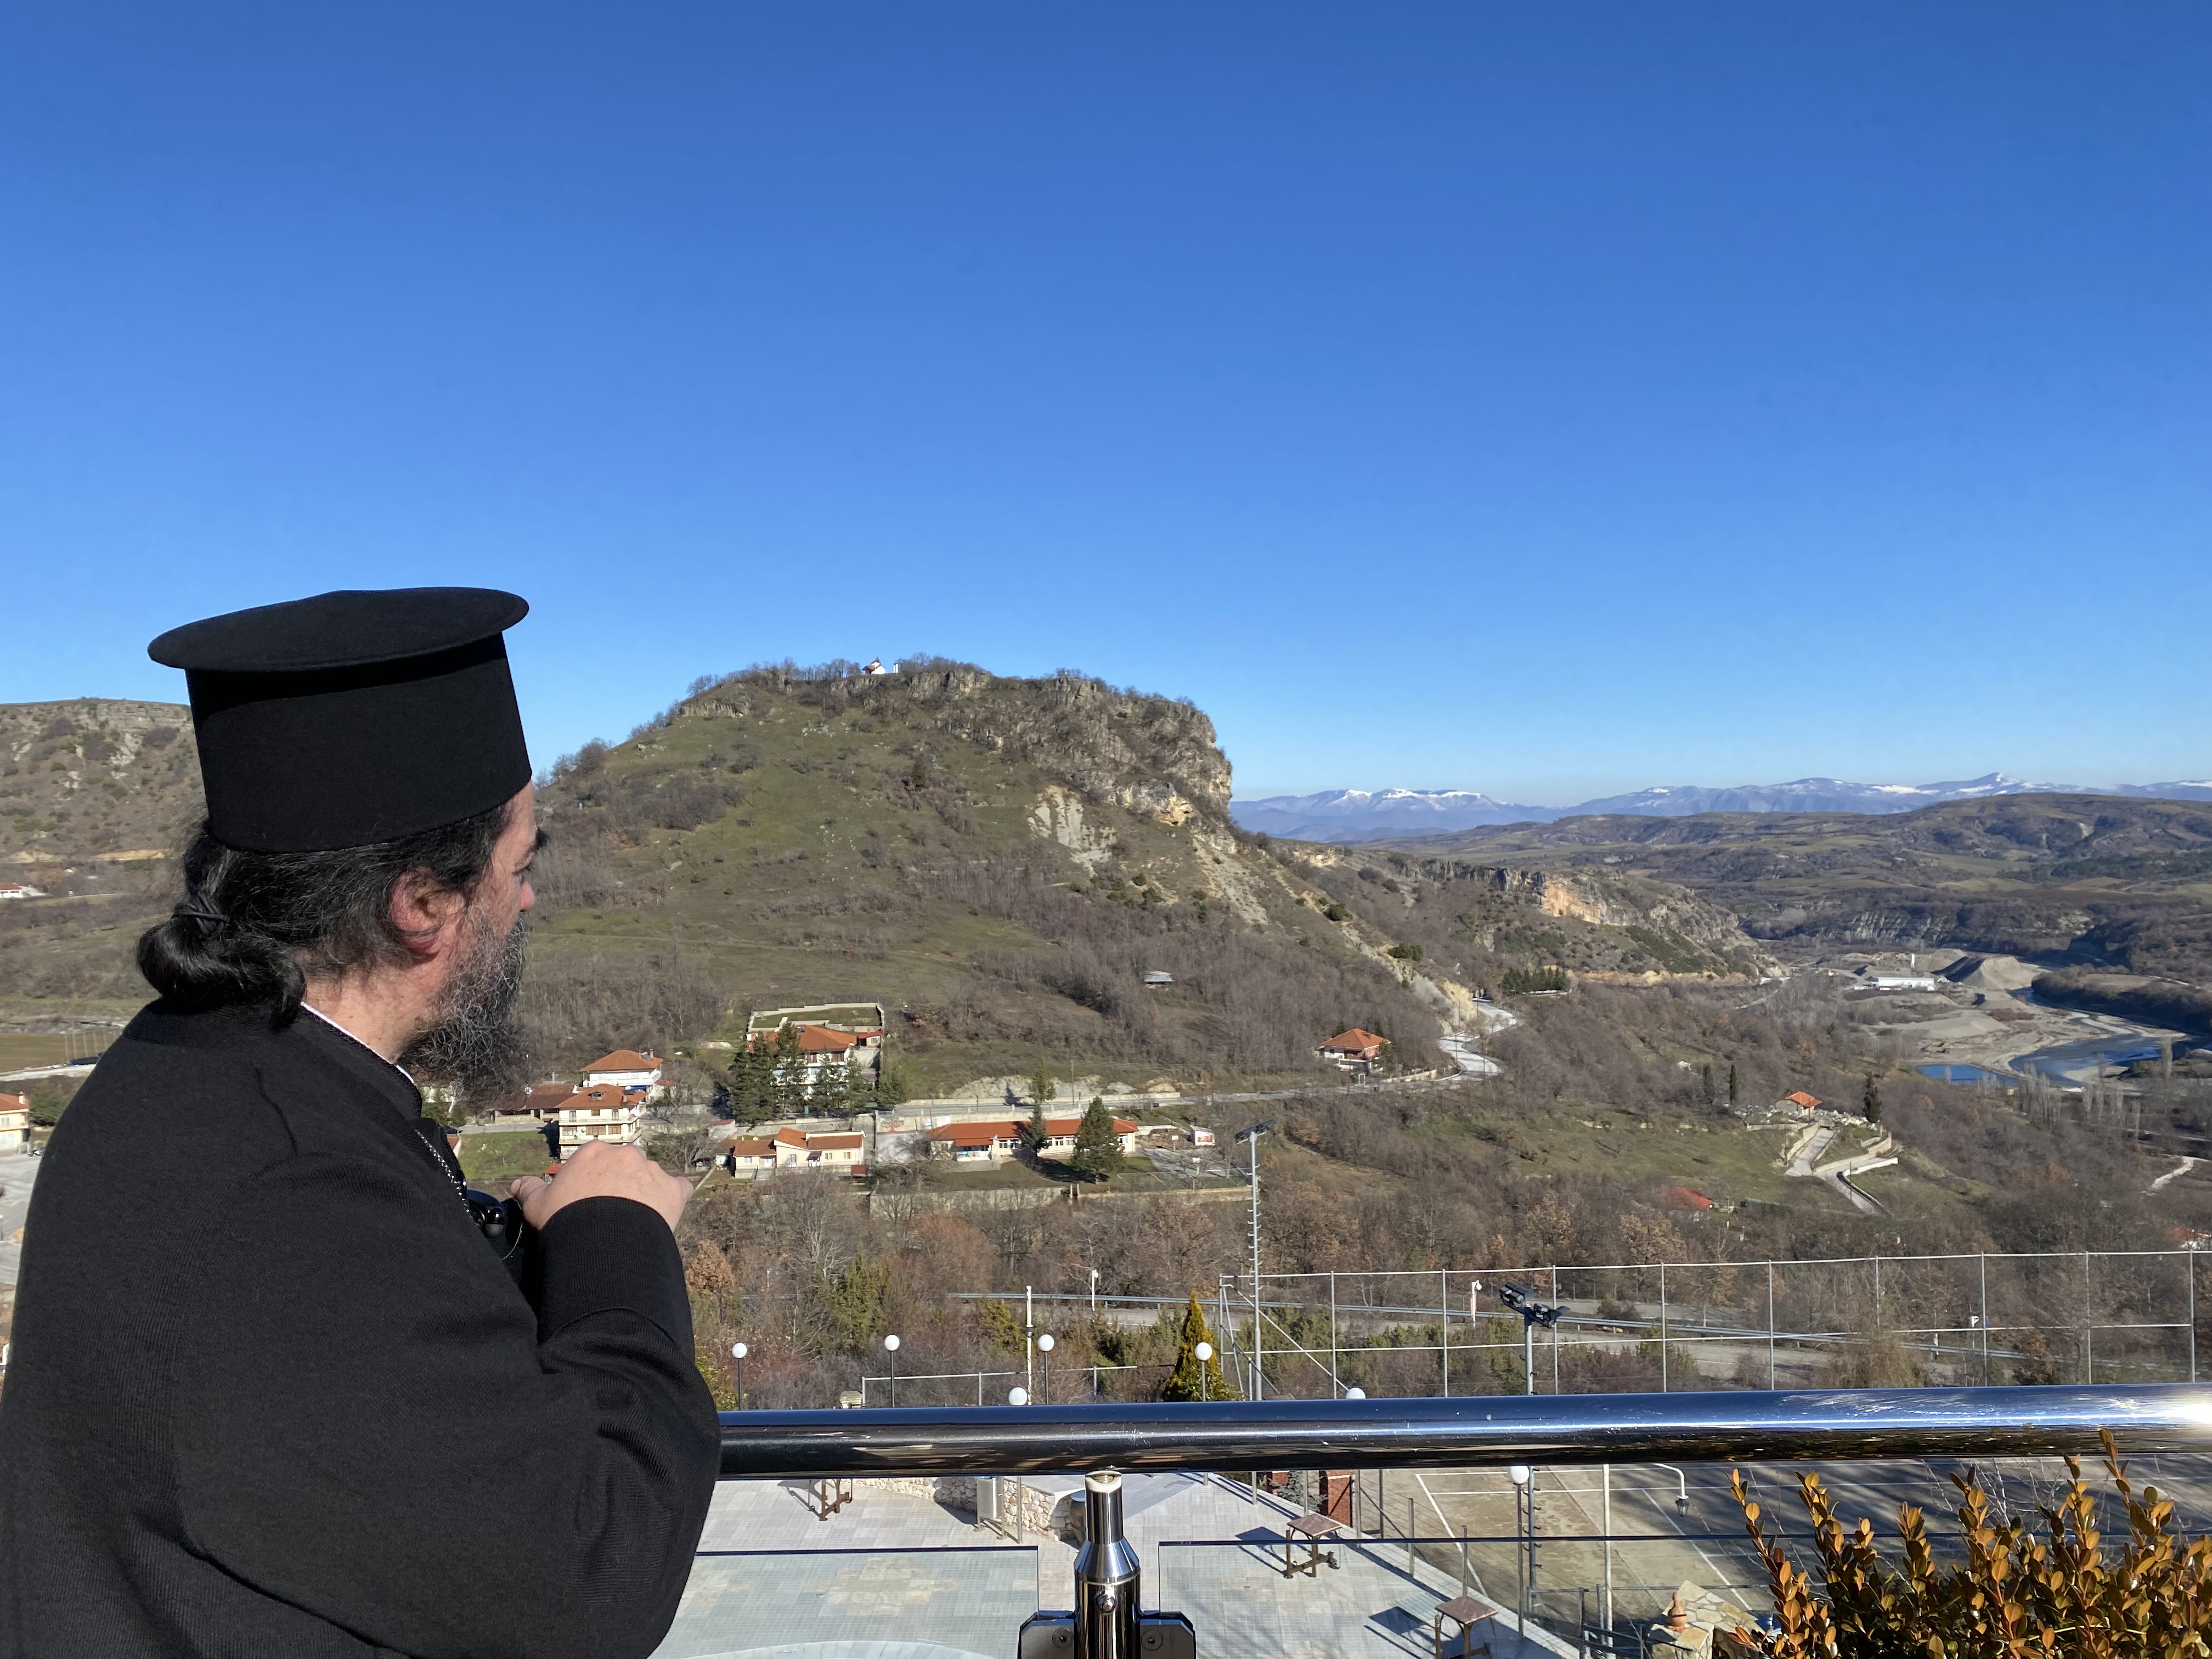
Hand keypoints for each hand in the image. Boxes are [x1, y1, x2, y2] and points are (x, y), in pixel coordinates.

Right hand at [511, 1140, 691, 1234]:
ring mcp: (652, 1170)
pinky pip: (678, 1190)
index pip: (594, 1162)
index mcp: (593, 1153)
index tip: (587, 1201)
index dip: (590, 1182)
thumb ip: (529, 1190)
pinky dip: (672, 1201)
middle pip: (623, 1166)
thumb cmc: (567, 1220)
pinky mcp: (673, 1189)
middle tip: (611, 1213)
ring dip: (644, 1193)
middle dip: (619, 1184)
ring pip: (649, 1178)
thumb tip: (518, 1183)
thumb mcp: (538, 1205)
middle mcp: (625, 1154)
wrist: (603, 1242)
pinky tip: (662, 1218)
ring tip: (634, 1222)